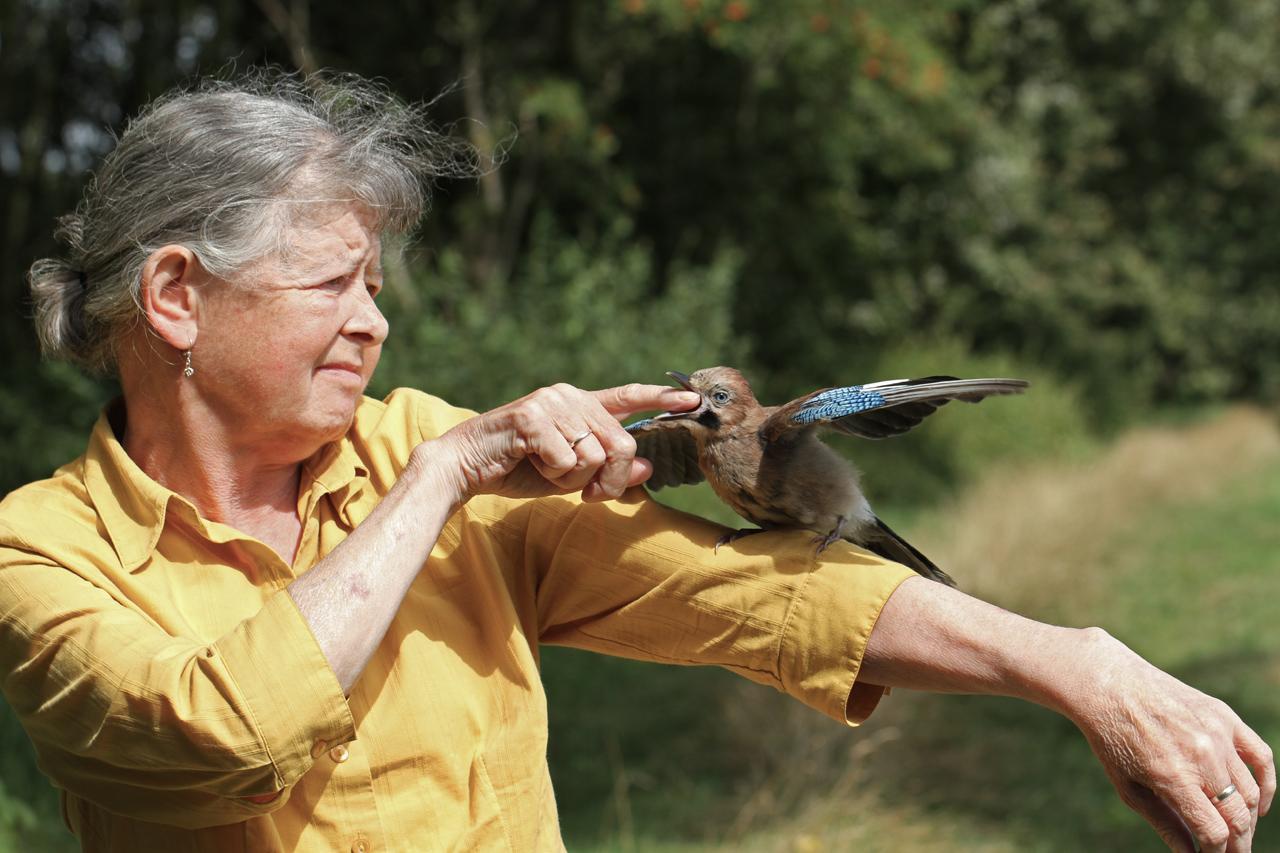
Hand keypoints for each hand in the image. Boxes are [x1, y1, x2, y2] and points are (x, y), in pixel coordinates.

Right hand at [426, 382, 699, 503]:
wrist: (464, 466)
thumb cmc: (518, 469)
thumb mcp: (570, 475)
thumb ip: (607, 469)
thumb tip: (649, 468)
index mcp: (579, 404)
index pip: (628, 397)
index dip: (662, 398)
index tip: (692, 399)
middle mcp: (569, 395)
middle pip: (621, 444)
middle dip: (609, 480)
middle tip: (584, 493)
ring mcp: (551, 402)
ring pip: (596, 455)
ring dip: (573, 478)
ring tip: (544, 468)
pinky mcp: (534, 416)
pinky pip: (569, 459)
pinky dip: (553, 474)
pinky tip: (530, 463)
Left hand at [1067, 630, 1274, 851]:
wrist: (1109, 685)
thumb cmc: (1113, 740)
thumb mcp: (1129, 788)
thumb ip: (1165, 825)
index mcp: (1173, 776)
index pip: (1213, 832)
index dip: (1215, 852)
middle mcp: (1201, 755)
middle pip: (1237, 817)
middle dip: (1236, 844)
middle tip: (1228, 852)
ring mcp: (1217, 734)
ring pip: (1249, 792)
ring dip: (1248, 819)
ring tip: (1236, 832)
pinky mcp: (1224, 716)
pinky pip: (1262, 757)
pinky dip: (1266, 786)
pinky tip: (1256, 805)